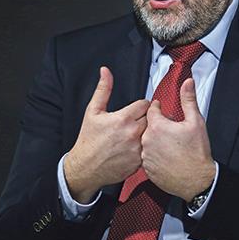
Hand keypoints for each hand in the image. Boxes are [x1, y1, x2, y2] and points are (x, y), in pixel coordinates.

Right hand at [64, 66, 149, 202]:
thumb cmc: (88, 139)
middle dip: (147, 117)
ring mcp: (138, 149)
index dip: (142, 105)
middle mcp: (133, 133)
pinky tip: (135, 146)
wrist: (85, 167)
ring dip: (148, 132)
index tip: (137, 109)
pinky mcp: (139, 162)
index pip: (145, 104)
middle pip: (152, 118)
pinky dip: (146, 147)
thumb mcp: (93, 111)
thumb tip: (105, 71)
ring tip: (137, 133)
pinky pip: (150, 149)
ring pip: (153, 134)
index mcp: (123, 119)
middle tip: (137, 120)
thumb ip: (103, 89)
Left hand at [141, 78, 215, 201]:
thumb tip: (187, 83)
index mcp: (157, 126)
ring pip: (146, 141)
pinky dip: (154, 155)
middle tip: (170, 129)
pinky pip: (147, 157)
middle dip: (157, 125)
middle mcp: (147, 140)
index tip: (162, 109)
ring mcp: (145, 156)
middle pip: (147, 125)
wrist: (197, 181)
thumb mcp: (196, 121)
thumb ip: (188, 99)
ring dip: (155, 140)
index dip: (158, 108)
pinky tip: (166, 156)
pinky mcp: (146, 169)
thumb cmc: (197, 153)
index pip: (151, 109)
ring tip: (170, 144)